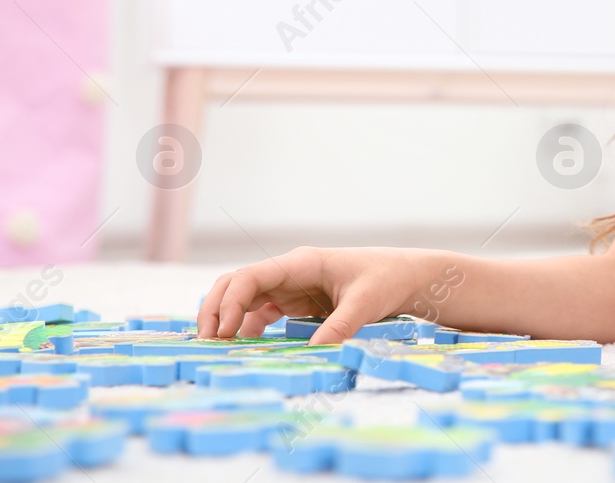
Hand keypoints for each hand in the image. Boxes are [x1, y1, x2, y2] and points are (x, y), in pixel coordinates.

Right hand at [197, 246, 452, 344]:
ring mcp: (291, 286)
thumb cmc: (387, 280)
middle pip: (237, 284)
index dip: (230, 302)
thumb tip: (314, 352)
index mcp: (301, 263)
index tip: (224, 332)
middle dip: (216, 309)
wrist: (407, 277)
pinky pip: (262, 313)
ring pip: (245, 299)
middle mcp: (290, 272)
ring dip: (228, 320)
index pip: (250, 276)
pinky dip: (248, 329)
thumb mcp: (366, 304)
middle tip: (208, 343)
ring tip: (218, 350)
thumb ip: (340, 326)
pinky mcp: (297, 302)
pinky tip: (244, 349)